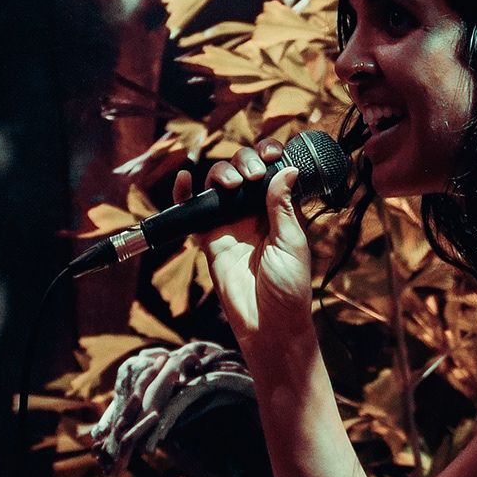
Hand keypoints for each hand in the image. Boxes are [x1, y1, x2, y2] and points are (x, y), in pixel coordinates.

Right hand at [185, 142, 318, 354]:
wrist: (268, 323)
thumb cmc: (289, 288)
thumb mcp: (292, 243)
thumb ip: (283, 206)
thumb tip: (287, 169)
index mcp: (280, 211)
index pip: (273, 173)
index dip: (271, 157)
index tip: (272, 153)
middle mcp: (254, 213)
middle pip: (243, 171)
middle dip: (246, 162)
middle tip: (252, 175)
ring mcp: (230, 224)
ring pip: (219, 184)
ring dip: (223, 173)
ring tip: (233, 184)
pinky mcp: (209, 238)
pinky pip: (193, 211)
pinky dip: (184, 193)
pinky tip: (184, 178)